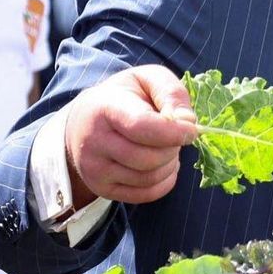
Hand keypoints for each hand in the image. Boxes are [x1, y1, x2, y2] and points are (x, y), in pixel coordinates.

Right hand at [64, 65, 197, 205]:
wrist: (81, 123)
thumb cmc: (122, 97)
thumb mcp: (145, 79)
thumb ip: (170, 92)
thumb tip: (187, 122)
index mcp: (104, 108)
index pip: (142, 127)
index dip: (173, 132)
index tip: (191, 129)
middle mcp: (94, 141)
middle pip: (149, 158)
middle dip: (172, 148)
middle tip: (174, 136)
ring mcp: (95, 169)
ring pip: (149, 178)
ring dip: (170, 164)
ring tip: (167, 147)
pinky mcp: (102, 188)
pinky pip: (146, 194)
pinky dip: (164, 181)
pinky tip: (162, 164)